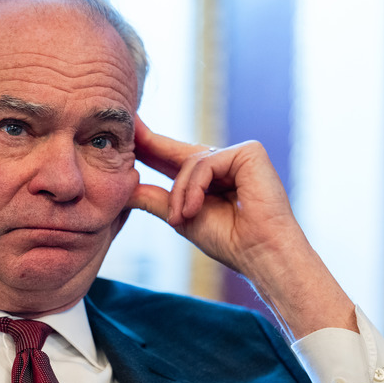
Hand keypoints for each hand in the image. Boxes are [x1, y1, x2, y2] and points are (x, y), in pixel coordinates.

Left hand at [127, 116, 355, 338]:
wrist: (259, 253)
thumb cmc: (228, 241)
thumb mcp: (180, 217)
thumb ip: (155, 199)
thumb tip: (124, 188)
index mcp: (208, 179)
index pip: (171, 158)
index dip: (147, 145)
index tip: (124, 132)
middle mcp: (223, 164)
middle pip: (178, 151)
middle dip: (150, 144)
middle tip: (126, 128)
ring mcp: (237, 156)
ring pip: (190, 163)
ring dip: (181, 194)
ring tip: (182, 219)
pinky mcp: (250, 152)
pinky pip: (207, 163)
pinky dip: (196, 187)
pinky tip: (195, 209)